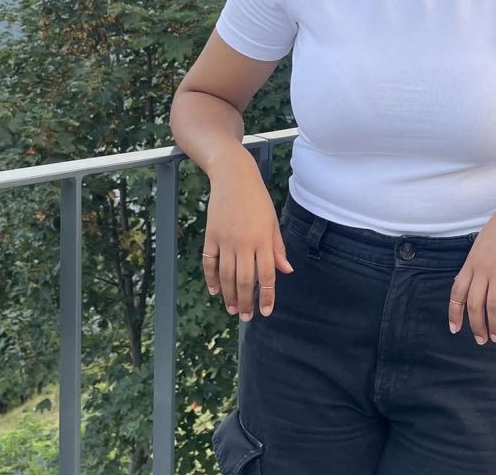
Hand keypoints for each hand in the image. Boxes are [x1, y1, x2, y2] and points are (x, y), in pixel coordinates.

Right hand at [201, 146, 292, 320]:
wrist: (233, 178)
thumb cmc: (257, 198)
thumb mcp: (272, 221)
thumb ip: (277, 247)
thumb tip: (286, 271)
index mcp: (263, 240)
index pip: (267, 275)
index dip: (267, 296)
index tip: (265, 312)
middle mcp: (244, 244)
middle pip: (244, 280)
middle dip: (246, 302)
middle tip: (246, 317)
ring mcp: (225, 241)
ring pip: (226, 276)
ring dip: (229, 295)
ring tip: (232, 309)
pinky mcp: (210, 237)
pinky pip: (209, 263)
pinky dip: (211, 278)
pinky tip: (215, 291)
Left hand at [448, 182, 495, 343]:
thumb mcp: (481, 243)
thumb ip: (476, 264)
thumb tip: (470, 284)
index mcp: (471, 261)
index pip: (457, 292)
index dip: (454, 313)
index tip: (455, 330)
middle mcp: (483, 268)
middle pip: (474, 304)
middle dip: (476, 325)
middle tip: (482, 340)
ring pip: (494, 305)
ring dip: (495, 325)